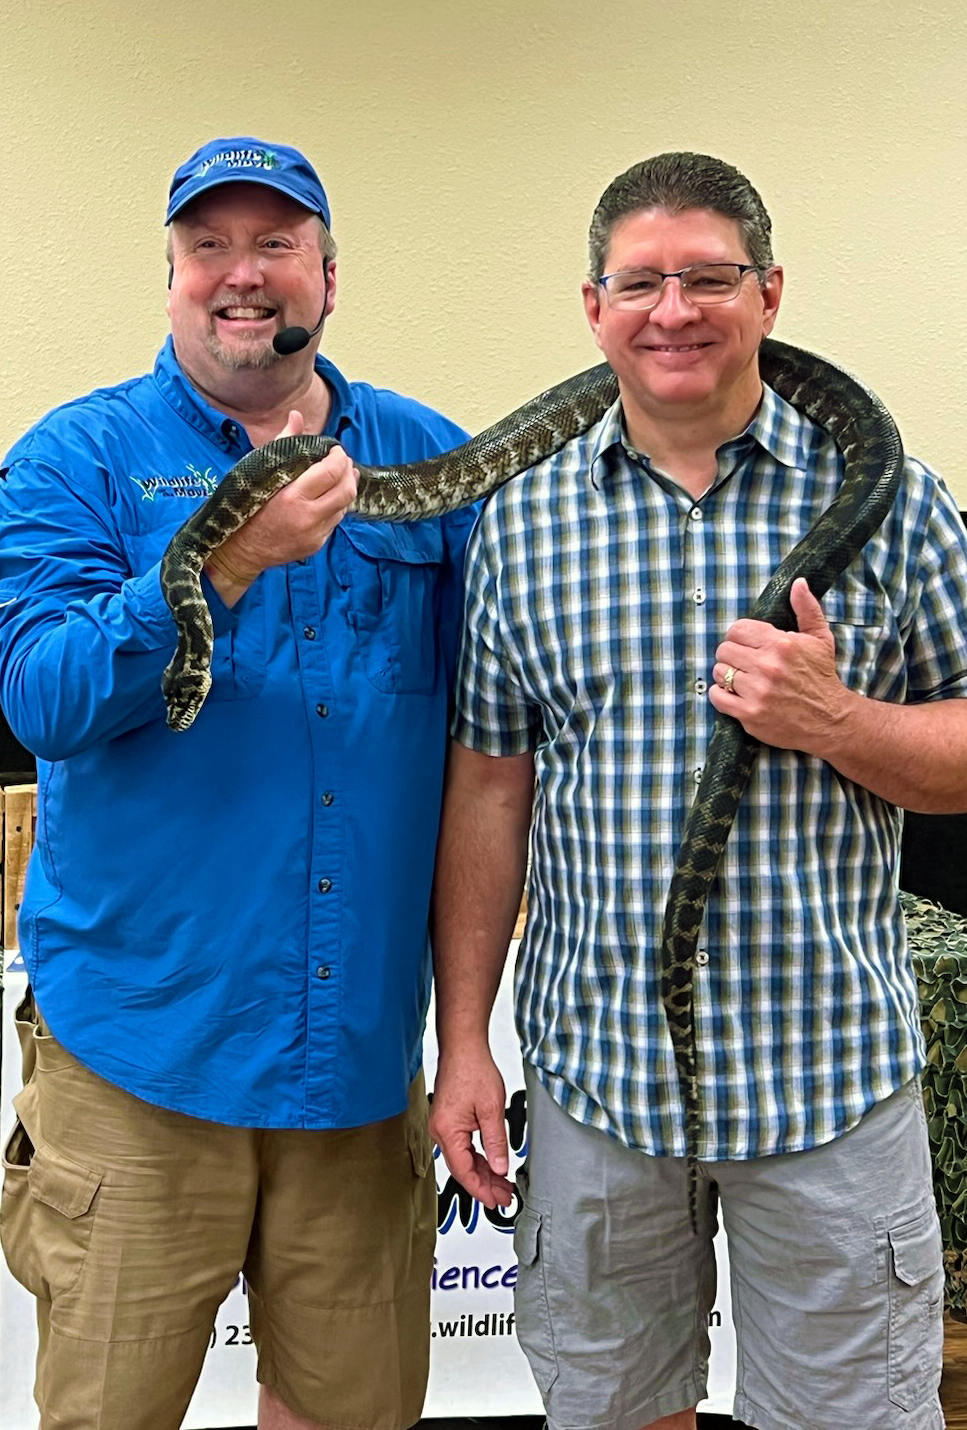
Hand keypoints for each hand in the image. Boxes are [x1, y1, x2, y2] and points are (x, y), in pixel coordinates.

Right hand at [206, 411, 357, 602]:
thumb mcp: (259, 470)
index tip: (335, 450)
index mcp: (292, 496)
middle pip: (346, 490)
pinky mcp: (317, 545)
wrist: (240, 550)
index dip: (339, 458)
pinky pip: (335, 521)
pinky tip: (328, 497)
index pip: (331, 472)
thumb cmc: (246, 505)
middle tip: (343, 461)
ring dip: (345, 488)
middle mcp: (307, 517)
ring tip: (340, 476)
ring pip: (344, 506)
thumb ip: (282, 442)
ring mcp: (314, 534)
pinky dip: (336, 505)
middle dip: (348, 471)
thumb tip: (297, 415)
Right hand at [429, 1045, 514, 1209]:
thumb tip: (500, 1168)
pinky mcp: (449, 1120)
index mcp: (448, 1132)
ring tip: (503, 1185)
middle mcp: (440, 1131)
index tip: (496, 1202)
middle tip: (505, 1197)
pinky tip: (492, 1165)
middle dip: (484, 1185)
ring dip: (483, 1172)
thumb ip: (496, 1143)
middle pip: (462, 1168)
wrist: (463, 1047)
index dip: (481, 1190)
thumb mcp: (492, 1110)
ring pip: (463, 1158)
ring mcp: (443, 1126)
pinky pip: (462, 1146)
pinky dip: (478, 1158)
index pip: (464, 1172)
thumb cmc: (473, 1070)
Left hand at [708, 577, 853, 753]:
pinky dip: (721, 695)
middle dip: (732, 655)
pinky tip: (735, 694)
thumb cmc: (822, 677)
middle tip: (744, 663)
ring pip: (719, 672)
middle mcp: (767, 666)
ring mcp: (757, 692)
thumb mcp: (820, 639)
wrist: (830, 720)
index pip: (737, 629)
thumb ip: (807, 609)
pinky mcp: (750, 714)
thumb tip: (798, 583)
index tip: (748, 645)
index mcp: (781, 644)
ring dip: (726, 675)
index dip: (740, 636)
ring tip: (742, 679)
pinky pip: (717, 697)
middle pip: (724, 650)